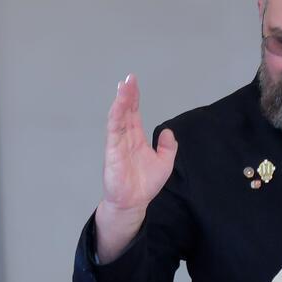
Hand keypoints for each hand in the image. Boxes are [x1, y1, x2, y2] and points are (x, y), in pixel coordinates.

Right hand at [95, 74, 177, 261]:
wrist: (134, 203)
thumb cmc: (144, 185)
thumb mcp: (164, 163)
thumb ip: (168, 147)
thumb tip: (168, 131)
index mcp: (136, 138)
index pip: (134, 113)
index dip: (134, 98)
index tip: (133, 82)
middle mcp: (125, 138)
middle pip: (125, 111)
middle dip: (127, 94)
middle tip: (128, 78)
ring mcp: (117, 144)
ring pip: (118, 117)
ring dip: (120, 101)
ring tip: (124, 86)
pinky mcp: (112, 152)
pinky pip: (113, 131)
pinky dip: (115, 117)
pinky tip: (117, 105)